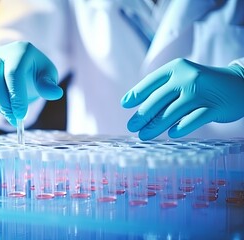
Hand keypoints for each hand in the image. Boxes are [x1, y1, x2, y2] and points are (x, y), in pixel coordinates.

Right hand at [0, 41, 62, 125]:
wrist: (22, 63)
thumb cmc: (37, 71)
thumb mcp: (48, 75)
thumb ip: (49, 84)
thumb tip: (55, 93)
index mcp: (20, 50)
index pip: (14, 73)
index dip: (16, 96)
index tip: (22, 114)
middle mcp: (0, 52)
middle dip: (3, 102)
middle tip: (15, 118)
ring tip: (11, 117)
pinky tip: (3, 110)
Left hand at [121, 58, 243, 139]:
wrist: (240, 84)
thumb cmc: (203, 84)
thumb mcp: (183, 78)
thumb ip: (163, 88)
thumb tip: (135, 105)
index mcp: (177, 68)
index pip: (151, 82)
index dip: (136, 94)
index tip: (125, 105)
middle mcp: (188, 77)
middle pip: (158, 100)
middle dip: (142, 115)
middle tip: (131, 127)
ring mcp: (202, 91)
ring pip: (172, 112)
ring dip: (155, 126)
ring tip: (144, 135)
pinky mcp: (215, 107)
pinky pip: (193, 120)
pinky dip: (181, 127)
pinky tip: (171, 134)